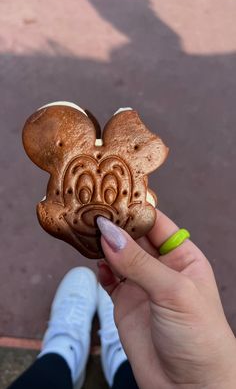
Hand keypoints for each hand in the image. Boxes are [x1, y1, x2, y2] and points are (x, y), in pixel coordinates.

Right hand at [97, 211, 235, 388]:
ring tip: (86, 230)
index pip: (156, 223)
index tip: (112, 197)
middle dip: (115, 224)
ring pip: (118, 255)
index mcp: (182, 256)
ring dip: (103, 244)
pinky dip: (100, 269)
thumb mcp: (174, 292)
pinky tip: (95, 263)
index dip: (135, 210)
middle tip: (91, 210)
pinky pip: (108, 278)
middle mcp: (161, 267)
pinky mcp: (125, 303)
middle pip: (133, 236)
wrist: (189, 388)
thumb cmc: (200, 336)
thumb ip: (139, 263)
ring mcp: (141, 285)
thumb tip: (109, 233)